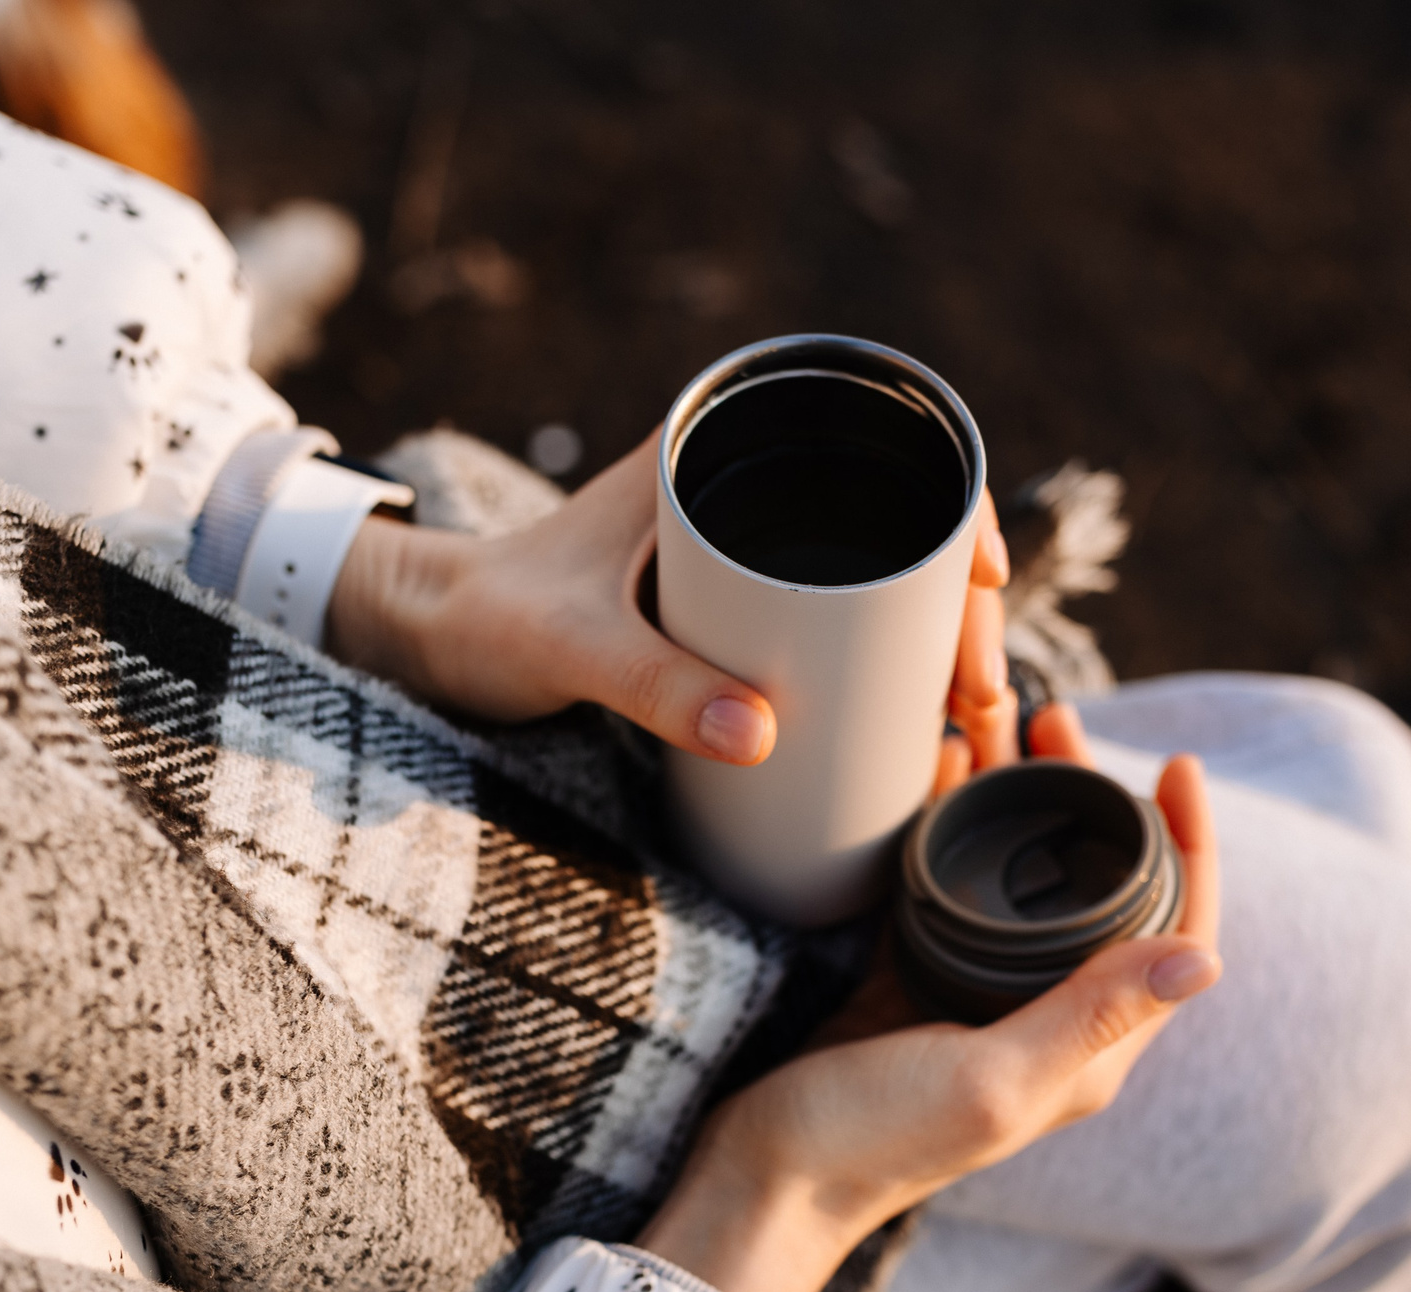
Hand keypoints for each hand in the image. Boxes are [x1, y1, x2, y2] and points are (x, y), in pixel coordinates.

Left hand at [324, 434, 1018, 768]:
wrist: (425, 635)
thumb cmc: (486, 614)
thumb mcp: (569, 648)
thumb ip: (654, 685)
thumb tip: (763, 738)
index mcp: (713, 450)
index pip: (873, 435)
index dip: (954, 494)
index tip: (986, 573)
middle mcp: (740, 488)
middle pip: (897, 523)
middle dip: (961, 604)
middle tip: (980, 691)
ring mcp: (743, 556)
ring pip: (876, 584)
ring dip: (933, 642)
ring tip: (966, 720)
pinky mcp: (731, 615)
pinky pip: (834, 628)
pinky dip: (884, 668)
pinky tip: (917, 723)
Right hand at [636, 754, 1221, 1291]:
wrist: (762, 1179)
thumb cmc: (875, 1141)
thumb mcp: (991, 1079)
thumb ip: (1089, 1017)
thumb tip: (1209, 960)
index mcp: (1090, 1050)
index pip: (1175, 935)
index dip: (1191, 849)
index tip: (1176, 767)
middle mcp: (1048, 1020)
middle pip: (1100, 891)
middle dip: (1094, 799)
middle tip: (1059, 721)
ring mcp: (980, 997)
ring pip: (1024, 879)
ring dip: (1019, 798)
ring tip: (999, 723)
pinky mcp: (914, 979)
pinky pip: (951, 886)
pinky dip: (949, 822)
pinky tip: (934, 769)